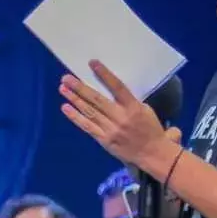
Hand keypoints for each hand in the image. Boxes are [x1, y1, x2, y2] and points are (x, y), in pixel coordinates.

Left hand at [59, 62, 181, 177]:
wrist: (153, 154)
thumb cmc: (150, 129)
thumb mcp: (145, 110)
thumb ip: (128, 100)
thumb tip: (110, 87)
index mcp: (134, 107)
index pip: (117, 87)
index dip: (104, 74)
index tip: (92, 63)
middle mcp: (121, 117)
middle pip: (97, 99)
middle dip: (80, 88)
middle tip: (66, 78)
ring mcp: (111, 129)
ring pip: (89, 112)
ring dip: (74, 99)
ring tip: (63, 89)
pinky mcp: (104, 140)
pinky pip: (87, 126)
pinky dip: (75, 117)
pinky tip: (66, 108)